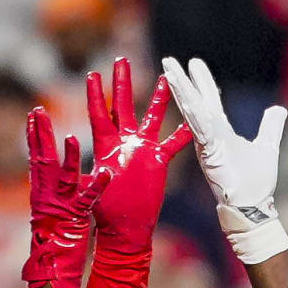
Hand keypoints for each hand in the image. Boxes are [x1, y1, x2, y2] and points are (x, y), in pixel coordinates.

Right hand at [20, 101, 100, 287]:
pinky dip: (97, 186)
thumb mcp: (48, 211)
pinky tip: (106, 173)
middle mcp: (47, 196)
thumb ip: (48, 191)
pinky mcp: (76, 218)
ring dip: (68, 158)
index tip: (33, 115)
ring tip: (70, 137)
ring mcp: (61, 206)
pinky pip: (88, 200)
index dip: (34, 136)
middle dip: (40, 135)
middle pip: (42, 160)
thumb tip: (44, 174)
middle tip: (38, 111)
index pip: (36, 159)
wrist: (52, 268)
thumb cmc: (53, 240)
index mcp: (41, 192)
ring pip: (63, 178)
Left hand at [82, 60, 189, 257]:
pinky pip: (175, 143)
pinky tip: (195, 117)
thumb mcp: (92, 191)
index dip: (95, 94)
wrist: (125, 228)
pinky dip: (185, 132)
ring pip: (152, 116)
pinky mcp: (158, 161)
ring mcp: (143, 149)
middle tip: (121, 59)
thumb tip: (93, 165)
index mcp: (106, 146)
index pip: (99, 113)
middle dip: (122, 82)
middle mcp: (125, 142)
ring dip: (159, 97)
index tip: (93, 74)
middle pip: (122, 105)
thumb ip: (93, 176)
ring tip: (166, 76)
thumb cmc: (105, 212)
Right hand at [158, 55, 286, 261]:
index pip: (209, 101)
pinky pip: (198, 126)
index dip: (202, 82)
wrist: (253, 206)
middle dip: (182, 80)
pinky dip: (191, 109)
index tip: (193, 63)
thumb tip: (278, 109)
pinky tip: (184, 93)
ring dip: (180, 89)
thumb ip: (270, 127)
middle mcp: (210, 135)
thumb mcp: (267, 147)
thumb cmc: (255, 183)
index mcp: (221, 132)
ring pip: (191, 110)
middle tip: (169, 59)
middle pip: (194, 101)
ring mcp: (207, 142)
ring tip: (168, 69)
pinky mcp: (209, 151)